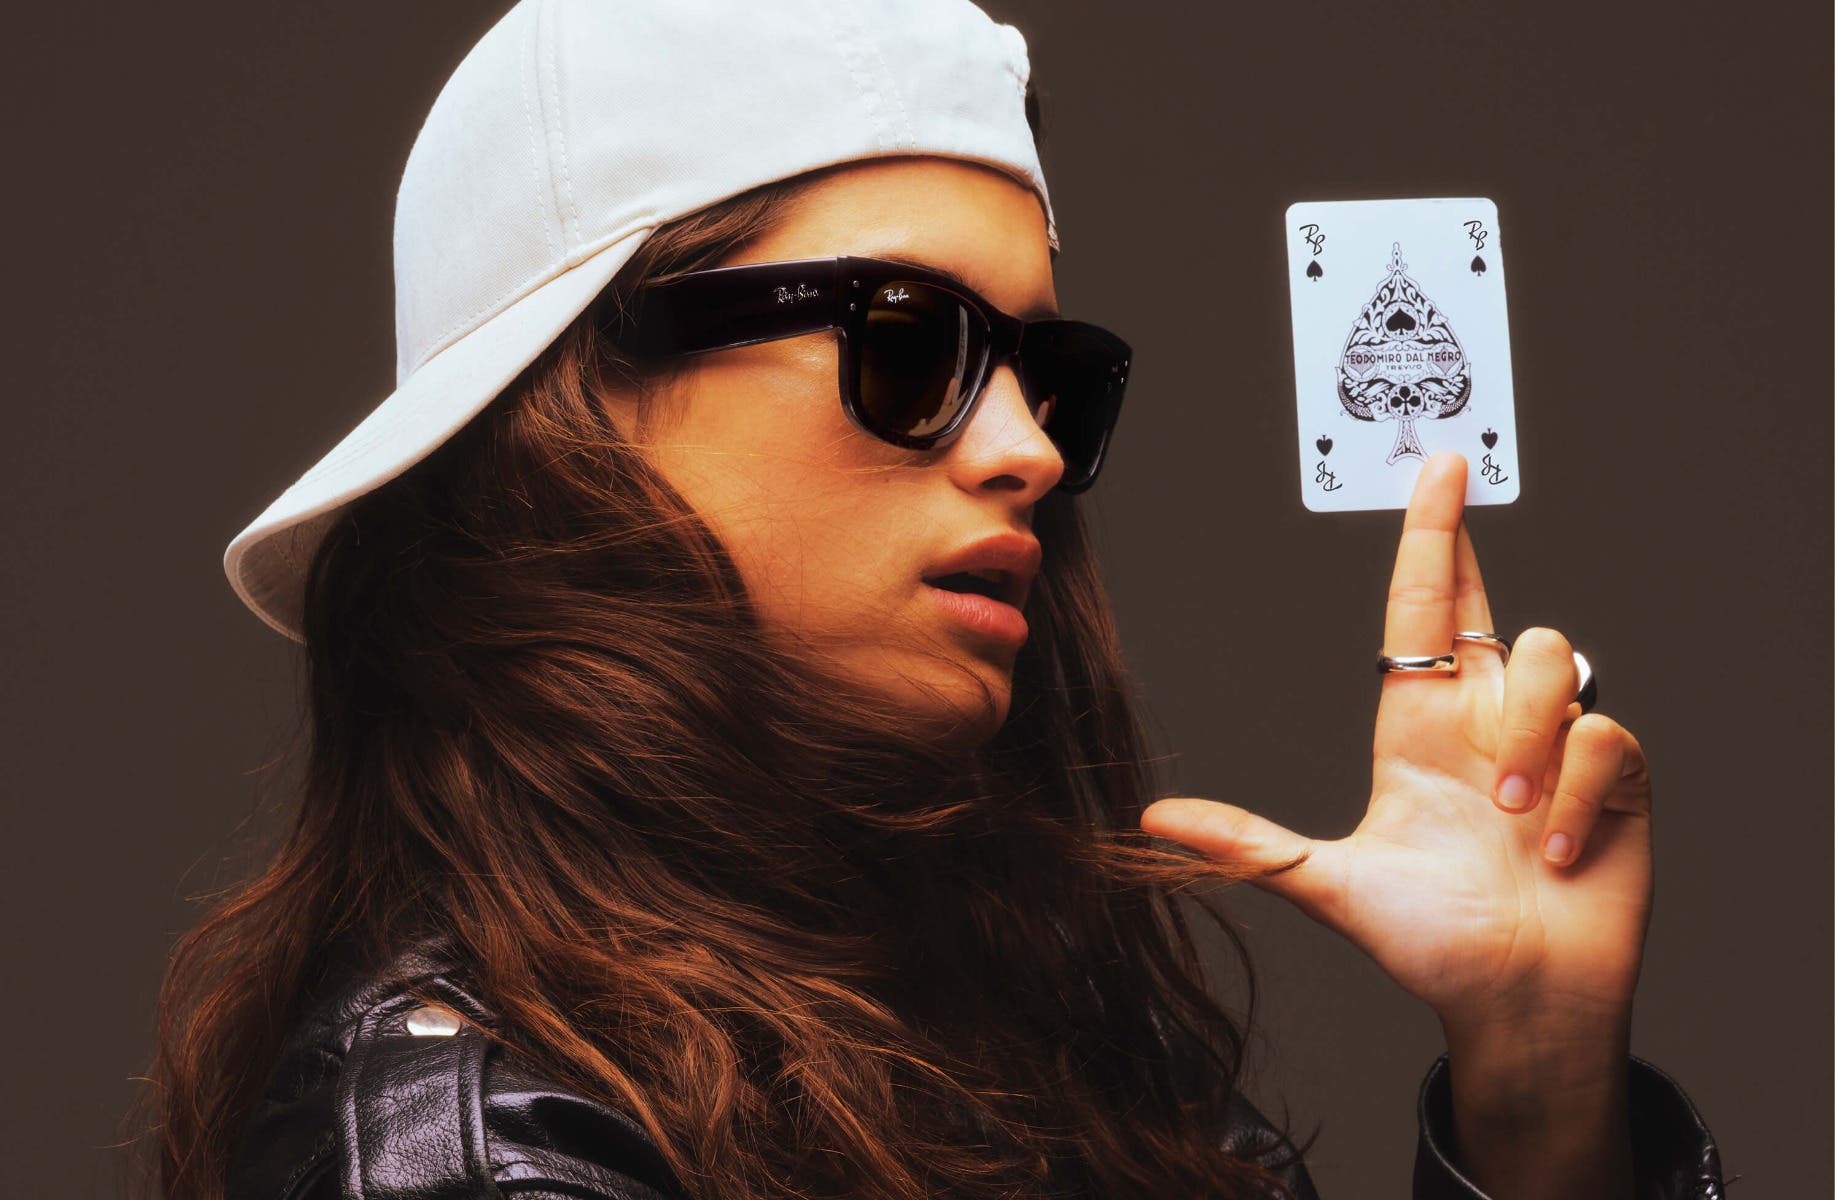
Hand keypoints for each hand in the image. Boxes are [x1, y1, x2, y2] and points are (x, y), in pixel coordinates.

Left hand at [1140, 451, 1653, 1034]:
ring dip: (1523, 738)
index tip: (1433, 469)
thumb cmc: (1430, 942)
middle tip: (1449, 464)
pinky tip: (1553, 849)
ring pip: (1550, 661)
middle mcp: (1485, 722)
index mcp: (1418, 728)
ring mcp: (1553, 747)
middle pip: (1491, 608)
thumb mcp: (1327, 883)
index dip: (1430, 538)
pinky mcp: (1614, 780)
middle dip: (1466, 539)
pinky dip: (1571, 794)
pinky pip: (1602, 738)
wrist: (1517, 1004)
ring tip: (1506, 818)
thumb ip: (1249, 846)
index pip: (1422, 611)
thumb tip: (1155, 821)